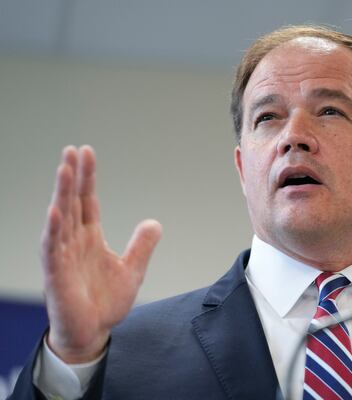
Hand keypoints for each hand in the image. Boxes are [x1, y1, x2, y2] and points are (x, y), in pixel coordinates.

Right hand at [41, 145, 161, 362]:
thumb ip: (141, 245)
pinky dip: (53, 230)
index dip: (87, 178)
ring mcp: (63, 256)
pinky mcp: (56, 275)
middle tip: (72, 149)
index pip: (87, 201)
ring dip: (61, 194)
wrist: (93, 332)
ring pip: (60, 219)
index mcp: (90, 238)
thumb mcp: (132, 270)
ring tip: (64, 169)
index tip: (87, 153)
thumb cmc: (106, 302)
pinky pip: (52, 249)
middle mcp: (73, 242)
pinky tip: (55, 211)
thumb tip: (154, 222)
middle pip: (72, 202)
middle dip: (72, 176)